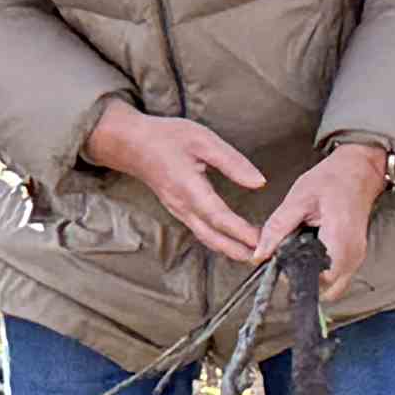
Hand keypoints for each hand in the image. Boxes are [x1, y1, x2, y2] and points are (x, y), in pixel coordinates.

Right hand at [83, 105, 268, 260]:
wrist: (131, 144)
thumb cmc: (166, 138)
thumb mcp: (203, 140)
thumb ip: (232, 162)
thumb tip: (259, 182)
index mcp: (188, 188)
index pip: (218, 216)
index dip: (240, 231)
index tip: (262, 240)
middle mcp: (182, 206)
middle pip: (212, 237)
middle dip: (238, 250)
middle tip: (263, 257)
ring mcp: (178, 211)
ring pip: (206, 238)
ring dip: (230, 249)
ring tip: (254, 254)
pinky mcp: (178, 211)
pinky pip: (200, 231)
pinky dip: (219, 240)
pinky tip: (233, 241)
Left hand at [255, 143, 390, 298]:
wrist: (360, 170)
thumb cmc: (334, 179)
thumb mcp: (298, 198)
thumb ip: (277, 228)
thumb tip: (260, 254)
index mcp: (339, 236)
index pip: (320, 278)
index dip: (297, 276)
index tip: (284, 263)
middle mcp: (353, 252)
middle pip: (327, 289)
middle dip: (305, 281)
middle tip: (290, 259)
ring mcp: (358, 256)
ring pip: (334, 287)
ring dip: (315, 277)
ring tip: (302, 252)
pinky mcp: (356, 256)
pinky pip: (339, 277)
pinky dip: (323, 270)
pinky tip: (313, 251)